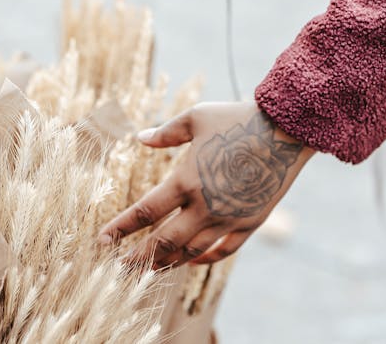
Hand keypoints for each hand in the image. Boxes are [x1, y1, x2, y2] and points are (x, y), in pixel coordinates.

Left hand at [97, 102, 314, 269]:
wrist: (283, 131)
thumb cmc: (236, 118)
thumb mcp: (197, 117)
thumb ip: (166, 131)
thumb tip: (140, 137)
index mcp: (187, 179)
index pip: (145, 211)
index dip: (121, 228)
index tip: (102, 240)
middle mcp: (204, 205)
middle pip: (163, 242)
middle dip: (138, 258)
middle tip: (119, 268)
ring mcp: (228, 218)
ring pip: (191, 252)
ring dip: (167, 263)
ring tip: (150, 268)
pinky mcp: (248, 223)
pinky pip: (222, 251)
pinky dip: (203, 259)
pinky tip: (191, 259)